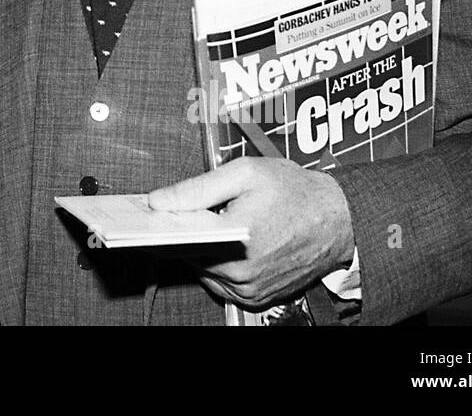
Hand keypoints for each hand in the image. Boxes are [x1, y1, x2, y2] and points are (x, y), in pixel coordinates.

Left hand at [148, 158, 354, 308]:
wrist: (339, 219)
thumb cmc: (294, 190)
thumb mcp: (244, 173)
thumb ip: (197, 188)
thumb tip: (158, 201)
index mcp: (236, 239)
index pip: (176, 241)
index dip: (153, 229)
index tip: (133, 220)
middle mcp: (242, 273)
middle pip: (187, 256)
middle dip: (176, 235)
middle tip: (168, 214)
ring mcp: (250, 290)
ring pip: (203, 271)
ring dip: (197, 251)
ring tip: (197, 225)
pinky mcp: (258, 298)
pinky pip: (221, 284)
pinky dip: (215, 265)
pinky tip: (216, 242)